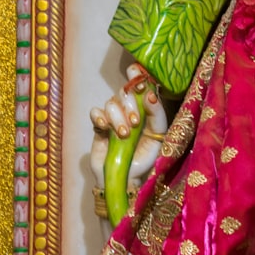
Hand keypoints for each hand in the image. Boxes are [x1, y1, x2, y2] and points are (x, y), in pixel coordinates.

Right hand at [89, 63, 167, 187]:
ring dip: (117, 118)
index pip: (141, 86)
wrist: (125, 177)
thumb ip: (157, 116)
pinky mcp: (99, 126)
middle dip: (129, 105)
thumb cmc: (145, 158)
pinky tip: (105, 128)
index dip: (138, 77)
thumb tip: (150, 96)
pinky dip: (100, 118)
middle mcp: (129, 110)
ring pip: (111, 103)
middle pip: (124, 91)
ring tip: (123, 135)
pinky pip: (96, 112)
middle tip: (135, 123)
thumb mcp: (158, 137)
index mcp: (146, 109)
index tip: (137, 79)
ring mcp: (113, 117)